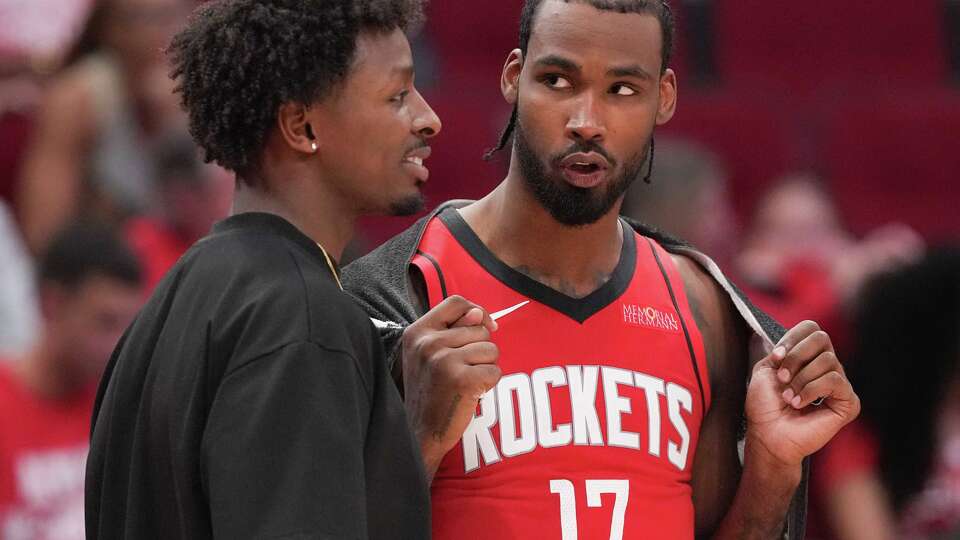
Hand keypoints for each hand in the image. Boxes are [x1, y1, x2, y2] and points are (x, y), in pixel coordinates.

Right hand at [401, 295, 500, 479]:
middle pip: (480, 329)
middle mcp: (428, 343)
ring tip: (464, 383)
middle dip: (481, 349)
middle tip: (461, 371)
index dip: (477, 311)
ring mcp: (444, 361)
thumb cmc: (429, 392)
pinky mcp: (462, 380)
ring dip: (485, 367)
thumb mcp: (429, 355)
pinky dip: (489, 385)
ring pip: (491, 350)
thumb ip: (453, 331)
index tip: (486, 325)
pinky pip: (495, 372)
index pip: (456, 303)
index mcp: (417, 333)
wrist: (419, 432)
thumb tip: (479, 314)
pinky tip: (471, 394)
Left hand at [745, 321, 859, 468]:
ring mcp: (838, 384)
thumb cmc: (764, 406)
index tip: (776, 358)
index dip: (792, 339)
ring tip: (790, 397)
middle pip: (821, 338)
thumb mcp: (765, 369)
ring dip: (801, 379)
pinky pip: (835, 381)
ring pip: (828, 360)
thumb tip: (793, 339)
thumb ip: (781, 350)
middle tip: (782, 378)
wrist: (768, 434)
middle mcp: (826, 367)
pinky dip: (813, 390)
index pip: (811, 328)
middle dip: (796, 356)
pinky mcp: (848, 402)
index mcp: (807, 357)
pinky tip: (801, 404)